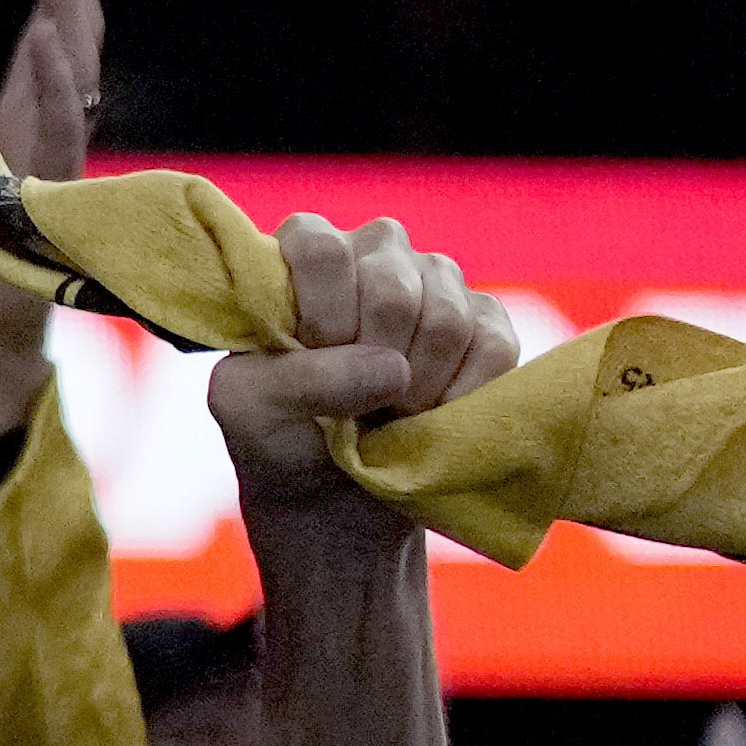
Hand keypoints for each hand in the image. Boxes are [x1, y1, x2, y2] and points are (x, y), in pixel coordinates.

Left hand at [0, 0, 106, 440]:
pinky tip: (49, 38)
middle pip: (70, 37)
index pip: (44, 34)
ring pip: (72, 74)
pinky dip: (55, 87)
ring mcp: (53, 173)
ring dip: (62, 4)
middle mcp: (43, 141)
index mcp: (15, 127)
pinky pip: (56, 142)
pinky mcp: (47, 211)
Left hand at [205, 215, 517, 525]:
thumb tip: (392, 368)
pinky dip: (461, 399)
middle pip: (392, 290)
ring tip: (388, 411)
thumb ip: (301, 379)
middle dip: (371, 365)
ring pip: (447, 320)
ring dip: (416, 390)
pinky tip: (430, 415)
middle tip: (352, 401)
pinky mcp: (486, 324)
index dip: (322, 319)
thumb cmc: (277, 435)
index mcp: (306, 250)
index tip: (311, 359)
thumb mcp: (250, 410)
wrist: (331, 496)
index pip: (322, 250)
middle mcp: (375, 251)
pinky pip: (494, 349)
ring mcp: (437, 282)